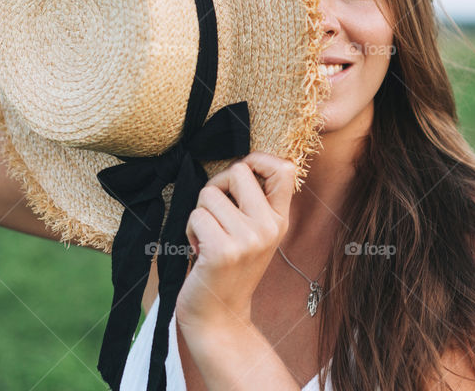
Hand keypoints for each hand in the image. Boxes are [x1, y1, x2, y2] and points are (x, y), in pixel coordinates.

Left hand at [175, 152, 296, 334]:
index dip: (258, 159)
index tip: (242, 173)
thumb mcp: (254, 234)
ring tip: (207, 237)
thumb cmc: (229, 268)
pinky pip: (196, 216)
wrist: (219, 315)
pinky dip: (190, 230)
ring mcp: (247, 239)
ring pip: (209, 194)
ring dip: (200, 213)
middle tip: (215, 212)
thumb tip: (239, 164)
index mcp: (279, 220)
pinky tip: (199, 250)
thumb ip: (255, 202)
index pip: (285, 169)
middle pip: (238, 170)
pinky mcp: (222, 251)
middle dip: (217, 185)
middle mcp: (268, 227)